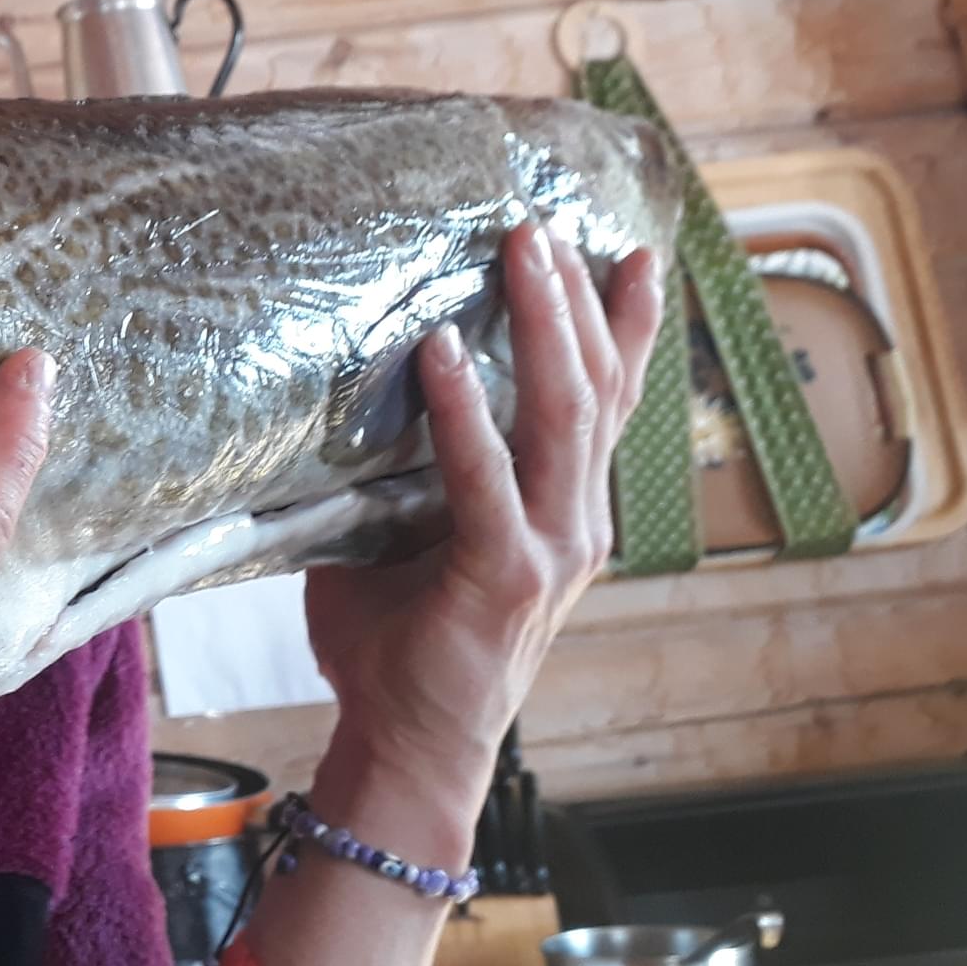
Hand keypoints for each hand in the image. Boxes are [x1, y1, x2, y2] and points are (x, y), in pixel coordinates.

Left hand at [304, 225, 667, 799]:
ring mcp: (550, 548)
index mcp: (563, 508)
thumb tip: (337, 394)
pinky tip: (441, 351)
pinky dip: (464, 411)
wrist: (406, 746)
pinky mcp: (506, 577)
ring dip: (544, 324)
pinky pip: (486, 478)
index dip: (623, 325)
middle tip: (551, 219)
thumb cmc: (397, 641)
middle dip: (579, 296)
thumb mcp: (402, 534)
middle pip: (594, 387)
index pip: (604, 400)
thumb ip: (398, 471)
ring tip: (522, 250)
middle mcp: (575, 520)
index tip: (629, 249)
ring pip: (563, 415)